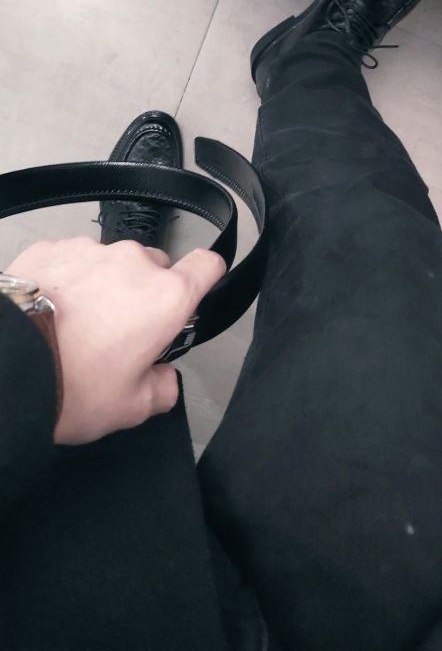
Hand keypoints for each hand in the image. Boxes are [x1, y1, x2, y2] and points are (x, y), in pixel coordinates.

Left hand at [6, 237, 225, 445]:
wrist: (5, 366)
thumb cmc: (69, 385)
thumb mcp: (129, 408)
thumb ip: (161, 390)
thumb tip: (164, 381)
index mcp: (165, 299)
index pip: (207, 265)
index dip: (206, 276)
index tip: (197, 288)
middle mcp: (133, 264)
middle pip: (155, 267)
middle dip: (145, 293)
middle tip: (122, 333)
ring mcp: (91, 250)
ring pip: (111, 263)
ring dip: (104, 285)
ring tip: (77, 326)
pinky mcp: (52, 248)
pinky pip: (72, 260)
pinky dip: (68, 280)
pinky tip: (51, 313)